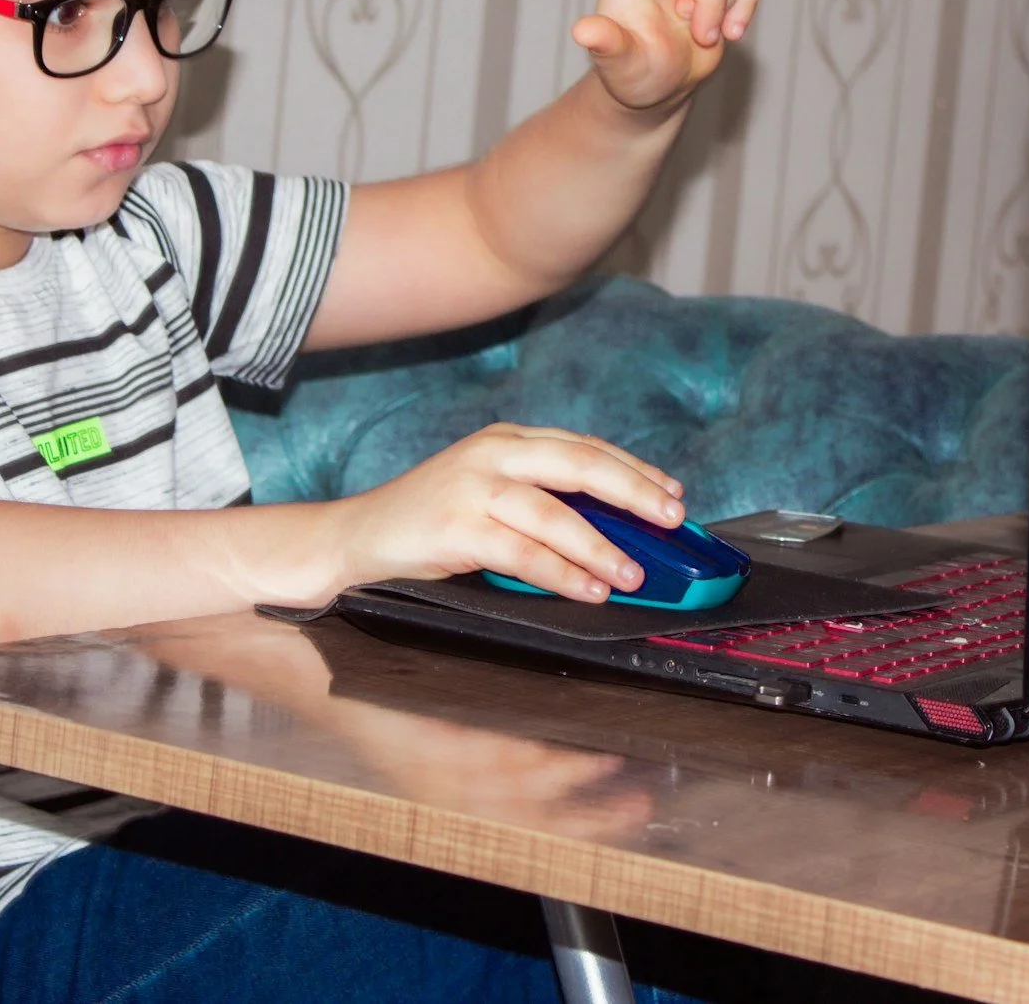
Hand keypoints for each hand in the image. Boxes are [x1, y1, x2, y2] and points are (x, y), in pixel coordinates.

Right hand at [326, 424, 685, 601]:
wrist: (356, 537)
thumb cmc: (429, 521)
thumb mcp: (488, 493)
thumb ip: (541, 498)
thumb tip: (615, 529)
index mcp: (506, 439)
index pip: (584, 447)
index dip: (633, 470)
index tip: (672, 493)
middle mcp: (492, 453)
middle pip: (580, 465)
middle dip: (634, 492)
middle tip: (672, 519)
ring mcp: (472, 487)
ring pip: (556, 513)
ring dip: (603, 546)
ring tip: (634, 573)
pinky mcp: (455, 527)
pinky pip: (523, 553)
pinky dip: (563, 573)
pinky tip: (589, 589)